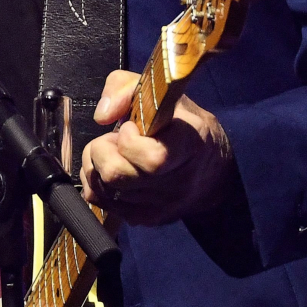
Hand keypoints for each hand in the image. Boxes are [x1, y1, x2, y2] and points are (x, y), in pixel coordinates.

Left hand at [79, 70, 232, 225]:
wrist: (211, 173)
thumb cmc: (185, 127)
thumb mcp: (163, 94)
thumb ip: (126, 88)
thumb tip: (102, 115)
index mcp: (188, 147)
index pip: (152, 159)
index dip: (129, 141)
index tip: (130, 127)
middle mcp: (176, 183)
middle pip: (116, 175)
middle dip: (101, 150)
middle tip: (114, 139)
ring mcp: (159, 206)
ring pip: (101, 188)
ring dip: (96, 164)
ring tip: (114, 152)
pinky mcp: (144, 218)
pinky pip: (98, 200)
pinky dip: (95, 180)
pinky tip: (111, 168)